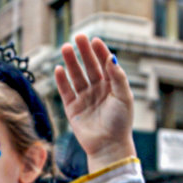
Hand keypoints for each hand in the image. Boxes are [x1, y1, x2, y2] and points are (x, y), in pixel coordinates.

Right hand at [55, 34, 137, 168]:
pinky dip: (62, 80)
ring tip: (65, 48)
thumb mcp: (124, 97)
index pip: (105, 64)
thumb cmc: (120, 123)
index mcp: (112, 86)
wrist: (108, 146)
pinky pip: (66, 91)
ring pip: (76, 76)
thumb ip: (117, 77)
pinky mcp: (72, 108)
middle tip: (78, 37)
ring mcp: (84, 98)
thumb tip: (111, 58)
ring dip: (71, 62)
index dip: (100, 51)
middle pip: (89, 66)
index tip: (94, 40)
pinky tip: (59, 69)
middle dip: (83, 52)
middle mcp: (98, 90)